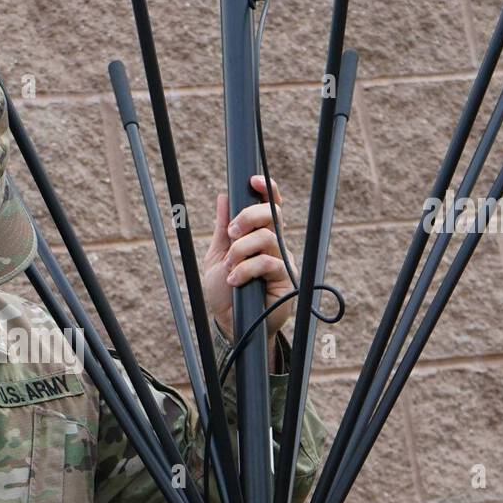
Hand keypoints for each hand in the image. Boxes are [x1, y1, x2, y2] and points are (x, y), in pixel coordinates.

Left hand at [204, 176, 296, 351]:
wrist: (231, 323)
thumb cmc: (225, 292)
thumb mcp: (217, 256)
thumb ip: (221, 229)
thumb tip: (223, 196)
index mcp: (258, 236)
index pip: (269, 206)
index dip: (267, 190)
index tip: (253, 180)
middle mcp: (274, 245)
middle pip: (273, 214)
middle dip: (249, 216)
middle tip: (231, 232)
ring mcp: (281, 261)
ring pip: (267, 238)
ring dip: (242, 249)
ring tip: (230, 266)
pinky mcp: (285, 280)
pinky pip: (269, 263)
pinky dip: (246, 269)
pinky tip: (235, 281)